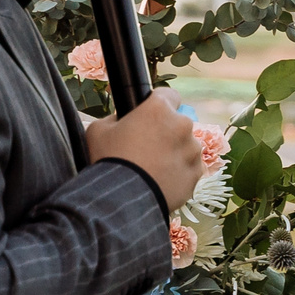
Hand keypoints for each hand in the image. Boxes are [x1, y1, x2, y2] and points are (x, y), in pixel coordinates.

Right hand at [86, 95, 204, 211]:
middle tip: (146, 147)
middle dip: (166, 131)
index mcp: (159, 109)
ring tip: (153, 168)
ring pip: (186, 146)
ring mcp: (192, 150)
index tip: (150, 115)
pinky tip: (161, 180)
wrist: (123, 200)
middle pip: (178, 122)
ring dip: (175, 152)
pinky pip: (190, 168)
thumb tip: (123, 120)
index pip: (168, 95)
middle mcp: (182, 126)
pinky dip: (179, 172)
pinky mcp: (196, 173)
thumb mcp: (98, 130)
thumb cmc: (108, 160)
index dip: (158, 104)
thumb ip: (115, 118)